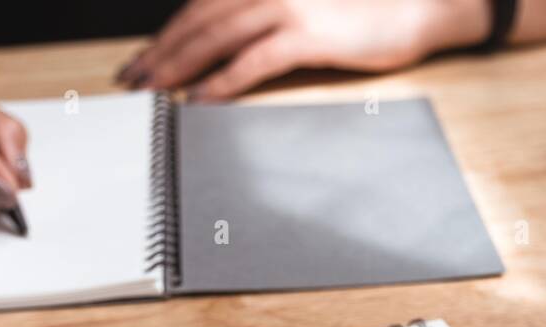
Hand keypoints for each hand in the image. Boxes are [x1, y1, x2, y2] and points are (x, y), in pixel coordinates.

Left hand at [117, 0, 489, 99]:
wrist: (413, 8)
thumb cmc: (360, 13)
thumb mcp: (303, 8)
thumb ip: (263, 17)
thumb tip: (222, 49)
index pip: (202, 6)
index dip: (167, 33)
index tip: (143, 59)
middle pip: (199, 18)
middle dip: (161, 50)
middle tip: (133, 79)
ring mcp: (289, 6)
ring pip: (216, 36)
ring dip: (179, 64)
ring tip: (155, 90)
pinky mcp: (309, 34)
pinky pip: (253, 59)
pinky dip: (222, 80)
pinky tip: (201, 98)